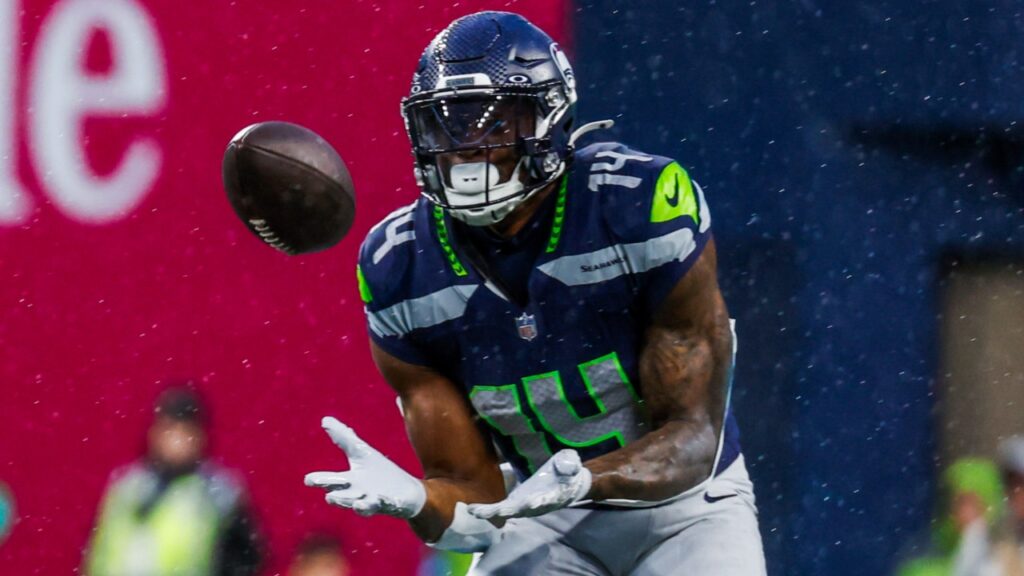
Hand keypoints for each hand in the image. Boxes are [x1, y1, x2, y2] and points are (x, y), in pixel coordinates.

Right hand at [305, 416, 425, 517]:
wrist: (407, 492)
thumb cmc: (378, 472)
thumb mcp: (361, 453)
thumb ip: (344, 438)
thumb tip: (325, 419)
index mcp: (350, 481)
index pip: (332, 480)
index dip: (320, 481)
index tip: (307, 480)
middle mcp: (359, 494)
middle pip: (345, 496)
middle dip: (338, 497)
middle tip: (329, 497)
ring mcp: (375, 500)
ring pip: (363, 505)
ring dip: (359, 504)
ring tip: (355, 503)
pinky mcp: (392, 504)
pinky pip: (388, 505)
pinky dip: (384, 503)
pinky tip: (382, 499)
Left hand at [467, 449, 590, 521]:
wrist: (569, 485)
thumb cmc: (569, 472)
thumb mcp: (571, 464)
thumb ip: (568, 465)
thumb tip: (568, 465)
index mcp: (550, 495)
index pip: (542, 500)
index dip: (536, 502)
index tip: (531, 502)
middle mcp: (536, 504)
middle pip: (518, 509)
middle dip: (503, 510)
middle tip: (490, 510)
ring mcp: (525, 506)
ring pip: (506, 512)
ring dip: (491, 512)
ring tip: (474, 510)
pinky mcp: (518, 503)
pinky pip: (501, 508)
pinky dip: (489, 510)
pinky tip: (473, 509)